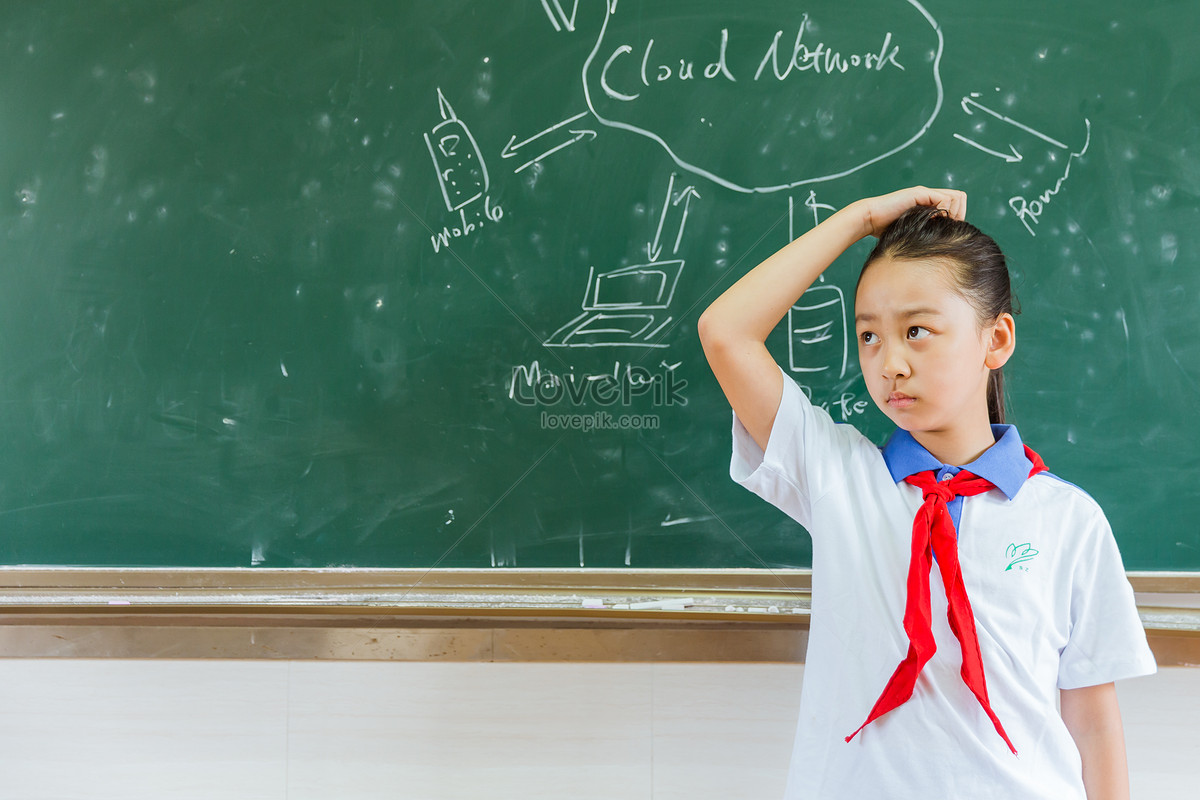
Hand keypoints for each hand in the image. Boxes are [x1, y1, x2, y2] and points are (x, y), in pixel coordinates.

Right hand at [853, 186, 967, 237]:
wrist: (870, 220)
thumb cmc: (886, 230)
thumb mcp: (913, 233)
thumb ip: (927, 232)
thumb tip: (943, 246)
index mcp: (929, 204)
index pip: (956, 204)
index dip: (958, 217)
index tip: (950, 231)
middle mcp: (929, 196)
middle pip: (960, 198)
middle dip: (959, 214)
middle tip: (949, 227)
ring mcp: (925, 193)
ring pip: (956, 197)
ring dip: (953, 212)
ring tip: (941, 224)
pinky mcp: (919, 193)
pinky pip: (943, 198)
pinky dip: (943, 210)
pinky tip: (932, 220)